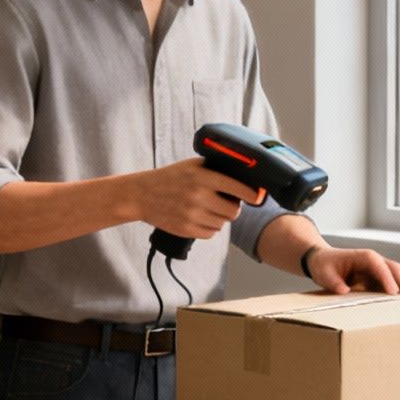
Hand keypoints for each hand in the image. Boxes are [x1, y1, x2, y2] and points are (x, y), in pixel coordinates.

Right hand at [135, 159, 263, 240]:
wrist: (142, 195)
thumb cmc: (170, 178)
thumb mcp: (192, 165)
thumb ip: (215, 169)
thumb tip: (241, 174)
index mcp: (203, 177)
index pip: (238, 188)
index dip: (252, 194)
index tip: (258, 197)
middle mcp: (199, 196)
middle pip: (233, 211)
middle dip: (233, 208)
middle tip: (226, 204)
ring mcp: (192, 215)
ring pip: (222, 224)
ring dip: (220, 218)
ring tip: (209, 209)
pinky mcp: (186, 229)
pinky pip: (211, 234)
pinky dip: (209, 228)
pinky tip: (200, 218)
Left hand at [306, 247, 399, 295]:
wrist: (323, 260)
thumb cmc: (324, 265)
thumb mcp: (324, 273)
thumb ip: (333, 282)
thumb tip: (344, 291)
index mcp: (362, 256)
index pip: (378, 265)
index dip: (387, 278)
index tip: (394, 292)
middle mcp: (374, 259)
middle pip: (394, 267)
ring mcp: (379, 267)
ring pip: (399, 273)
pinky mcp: (380, 275)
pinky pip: (396, 279)